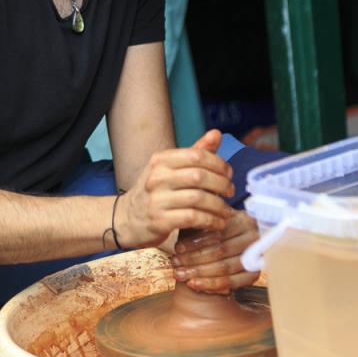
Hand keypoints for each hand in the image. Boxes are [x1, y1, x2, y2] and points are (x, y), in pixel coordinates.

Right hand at [115, 130, 234, 249]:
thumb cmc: (154, 191)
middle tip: (230, 191)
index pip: (197, 155)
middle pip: (199, 176)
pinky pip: (193, 218)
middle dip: (222, 184)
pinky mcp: (160, 221)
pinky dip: (211, 221)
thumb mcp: (169, 168)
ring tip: (227, 210)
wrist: (127, 218)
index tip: (228, 173)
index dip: (219, 164)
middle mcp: (157, 177)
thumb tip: (216, 134)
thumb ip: (195, 152)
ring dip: (219, 205)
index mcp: (160, 160)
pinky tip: (218, 223)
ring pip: (199, 198)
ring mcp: (157, 199)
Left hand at [170, 208, 260, 294]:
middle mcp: (254, 237)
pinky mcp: (255, 275)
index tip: (176, 248)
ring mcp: (256, 257)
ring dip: (199, 273)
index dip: (195, 242)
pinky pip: (232, 282)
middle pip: (220, 251)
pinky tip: (194, 284)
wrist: (230, 249)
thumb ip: (198, 222)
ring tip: (180, 274)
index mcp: (242, 220)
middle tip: (175, 264)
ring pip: (225, 267)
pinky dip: (211, 284)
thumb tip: (180, 224)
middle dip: (194, 259)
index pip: (216, 234)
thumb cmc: (213, 234)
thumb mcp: (208, 223)